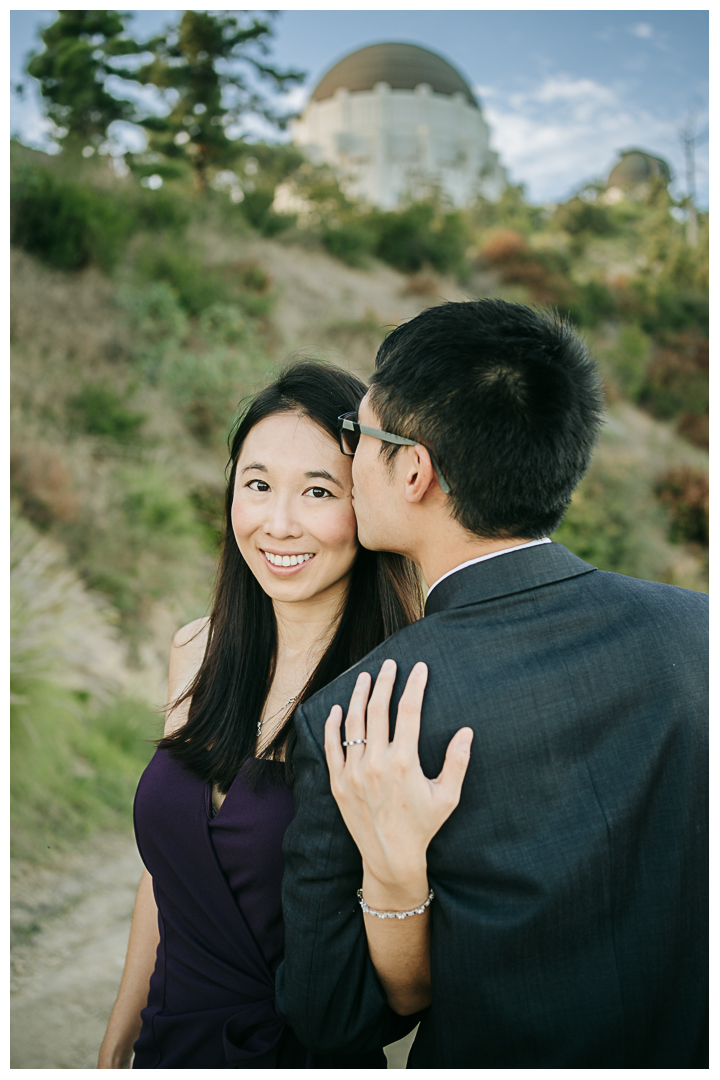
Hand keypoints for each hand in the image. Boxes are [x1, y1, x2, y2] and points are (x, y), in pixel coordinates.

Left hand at [324, 658, 472, 909]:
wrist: (391, 857)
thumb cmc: (423, 826)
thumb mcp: (447, 796)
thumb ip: (457, 762)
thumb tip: (466, 732)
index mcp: (404, 762)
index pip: (409, 711)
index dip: (414, 685)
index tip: (419, 667)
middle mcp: (376, 763)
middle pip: (377, 709)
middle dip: (384, 682)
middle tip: (390, 665)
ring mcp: (353, 772)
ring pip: (352, 723)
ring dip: (358, 696)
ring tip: (364, 677)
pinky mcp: (338, 783)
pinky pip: (331, 747)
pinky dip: (332, 725)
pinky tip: (337, 708)